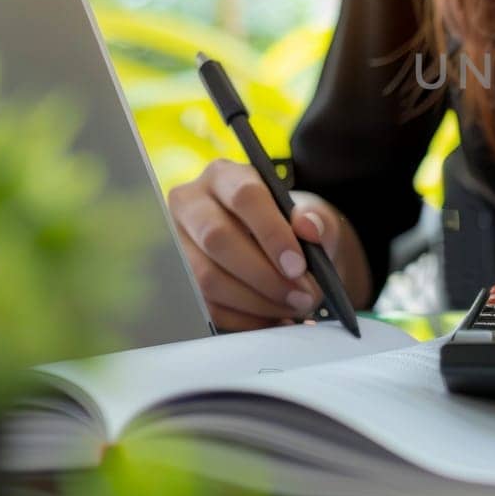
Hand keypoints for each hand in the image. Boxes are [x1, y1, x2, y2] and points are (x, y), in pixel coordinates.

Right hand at [167, 160, 369, 330]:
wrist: (277, 250)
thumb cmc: (293, 228)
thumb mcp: (314, 217)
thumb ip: (317, 219)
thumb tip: (309, 227)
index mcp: (226, 176)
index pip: (245, 197)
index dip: (272, 233)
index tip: (298, 266)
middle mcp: (191, 203)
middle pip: (217, 239)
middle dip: (264, 275)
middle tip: (301, 296)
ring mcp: (177, 242)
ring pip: (207, 278)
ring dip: (255, 301)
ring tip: (291, 308)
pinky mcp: (177, 279)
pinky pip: (205, 306)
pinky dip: (243, 319)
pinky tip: (272, 319)